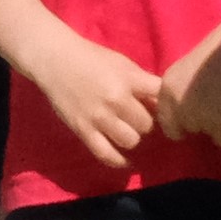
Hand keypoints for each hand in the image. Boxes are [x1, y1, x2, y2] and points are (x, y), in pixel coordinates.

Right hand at [30, 36, 162, 172]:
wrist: (55, 60)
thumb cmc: (91, 58)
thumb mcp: (123, 63)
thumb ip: (143, 82)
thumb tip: (163, 103)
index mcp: (129, 80)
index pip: (160, 97)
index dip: (165, 104)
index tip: (162, 108)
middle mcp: (116, 100)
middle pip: (147, 124)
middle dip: (146, 122)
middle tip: (139, 119)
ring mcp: (99, 118)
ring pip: (131, 141)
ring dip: (133, 137)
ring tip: (128, 132)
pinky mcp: (83, 130)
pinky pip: (106, 154)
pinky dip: (119, 161)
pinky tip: (125, 161)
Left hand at [154, 7, 220, 147]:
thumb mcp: (190, 66)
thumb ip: (183, 88)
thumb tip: (186, 107)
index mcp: (167, 86)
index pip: (164, 117)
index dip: (178, 119)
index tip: (192, 117)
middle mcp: (176, 104)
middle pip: (182, 128)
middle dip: (196, 124)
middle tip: (214, 114)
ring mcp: (196, 116)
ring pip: (203, 133)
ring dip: (214, 126)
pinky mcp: (218, 124)